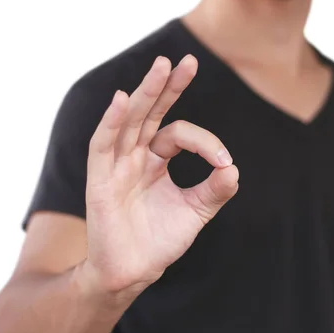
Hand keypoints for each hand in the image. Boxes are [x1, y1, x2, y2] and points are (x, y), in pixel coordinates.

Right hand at [82, 55, 238, 294]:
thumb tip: (234, 168)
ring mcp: (116, 166)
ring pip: (129, 121)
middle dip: (168, 86)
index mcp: (156, 159)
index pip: (178, 134)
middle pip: (150, 112)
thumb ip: (215, 190)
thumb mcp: (195, 211)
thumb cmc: (159, 240)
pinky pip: (102, 146)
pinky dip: (111, 122)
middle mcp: (135, 156)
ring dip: (145, 93)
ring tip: (162, 65)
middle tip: (188, 61)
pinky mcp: (99, 181)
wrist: (134, 271)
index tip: (224, 162)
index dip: (205, 142)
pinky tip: (122, 99)